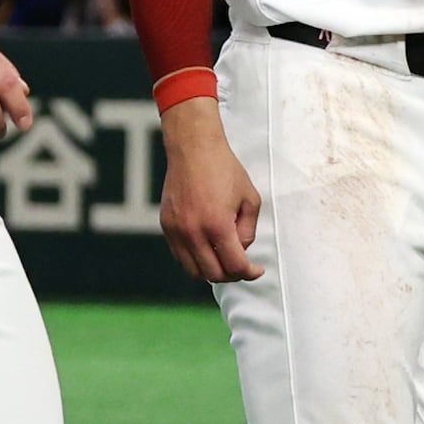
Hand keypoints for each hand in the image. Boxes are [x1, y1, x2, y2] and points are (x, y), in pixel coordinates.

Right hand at [160, 100, 265, 282]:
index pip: (235, 266)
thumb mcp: (250, 198)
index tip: (257, 270)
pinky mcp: (166, 225)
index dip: (249, 273)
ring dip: (211, 271)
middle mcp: (193, 231)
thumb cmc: (224, 170)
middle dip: (232, 275)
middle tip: (242, 266)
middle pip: (213, 274)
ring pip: (193, 270)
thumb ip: (248, 230)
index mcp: (217, 224)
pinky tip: (208, 248)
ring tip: (224, 260)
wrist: (193, 148)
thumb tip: (241, 251)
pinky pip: (180, 255)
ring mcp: (176, 230)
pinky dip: (196, 259)